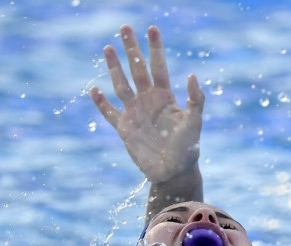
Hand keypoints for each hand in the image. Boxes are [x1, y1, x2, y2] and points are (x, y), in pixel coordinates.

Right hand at [90, 25, 204, 183]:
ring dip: (114, 67)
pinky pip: (110, 113)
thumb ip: (196, 100)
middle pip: (137, 69)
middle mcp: (148, 101)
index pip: (158, 66)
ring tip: (108, 48)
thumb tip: (192, 75)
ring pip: (121, 85)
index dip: (155, 48)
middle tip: (124, 27)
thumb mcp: (195, 123)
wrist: (173, 172)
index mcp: (165, 97)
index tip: (152, 29)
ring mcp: (135, 113)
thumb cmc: (188, 149)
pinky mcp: (124, 129)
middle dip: (131, 49)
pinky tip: (94, 90)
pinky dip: (101, 103)